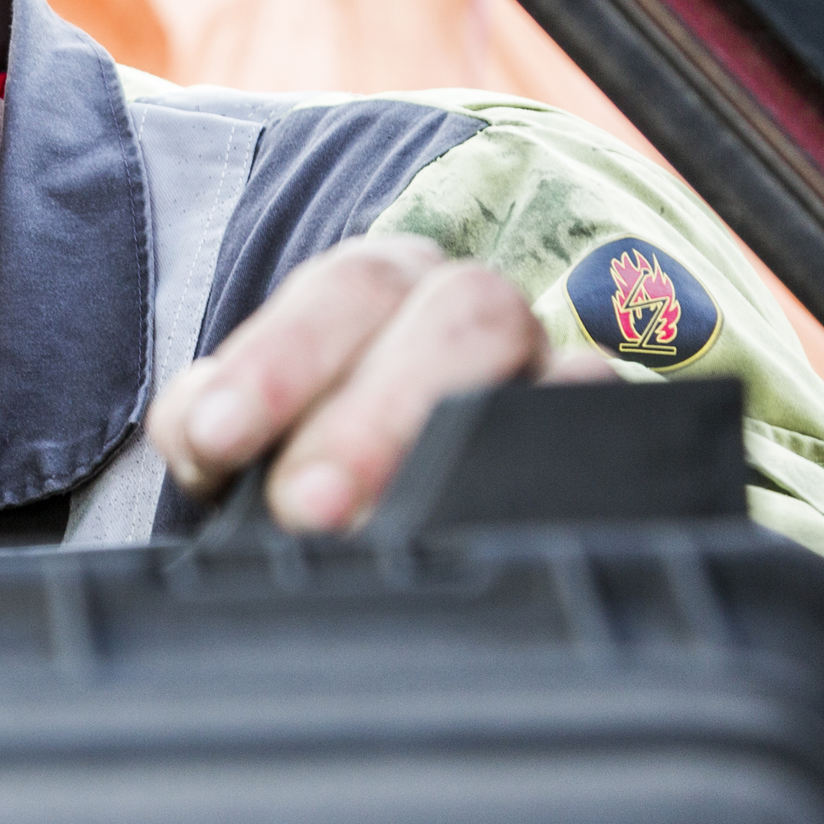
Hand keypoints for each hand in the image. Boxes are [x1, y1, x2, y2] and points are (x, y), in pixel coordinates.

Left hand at [145, 235, 610, 531]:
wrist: (381, 514)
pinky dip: (576, 481)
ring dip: (470, 452)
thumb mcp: (245, 442)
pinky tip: (498, 536)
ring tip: (389, 533)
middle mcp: (481, 315)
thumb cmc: (302, 461)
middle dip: (377, 410)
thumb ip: (212, 426)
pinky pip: (622, 450)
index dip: (281, 357)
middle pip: (466, 313)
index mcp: (385, 288)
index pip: (346, 289)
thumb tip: (201, 430)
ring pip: (563, 371)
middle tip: (307, 506)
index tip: (217, 439)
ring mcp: (559, 382)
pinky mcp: (611, 452)